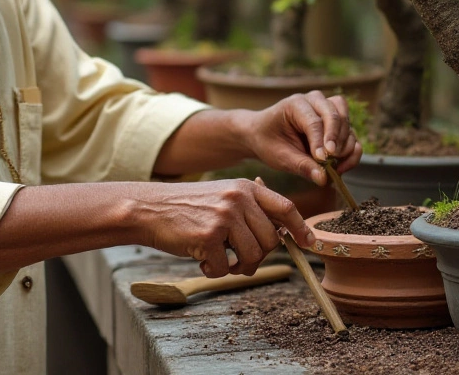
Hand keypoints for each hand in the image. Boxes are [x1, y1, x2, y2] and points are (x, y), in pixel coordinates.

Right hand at [132, 179, 313, 277]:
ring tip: (219, 259)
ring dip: (238, 266)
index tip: (309, 243)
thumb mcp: (222, 195)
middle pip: (271, 240)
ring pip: (252, 256)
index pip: (285, 207)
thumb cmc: (188, 208)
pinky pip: (225, 267)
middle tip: (240, 259)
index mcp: (246, 187)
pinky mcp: (208, 236)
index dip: (301, 228)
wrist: (149, 208)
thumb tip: (281, 233)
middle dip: (259, 256)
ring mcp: (224, 217)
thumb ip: (250, 209)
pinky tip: (200, 259)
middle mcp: (238, 199)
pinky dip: (214, 270)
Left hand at [240, 90, 362, 186]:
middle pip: (335, 114)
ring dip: (345, 145)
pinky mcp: (336, 122)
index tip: (323, 160)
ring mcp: (327, 109)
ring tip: (334, 166)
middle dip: (336, 139)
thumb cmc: (268, 142)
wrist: (264, 135)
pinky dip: (351, 150)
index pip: (314, 121)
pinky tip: (342, 166)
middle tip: (331, 161)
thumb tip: (324, 178)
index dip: (320, 142)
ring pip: (346, 121)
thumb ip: (301, 165)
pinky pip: (351, 133)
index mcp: (296, 104)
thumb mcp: (279, 156)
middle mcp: (314, 101)